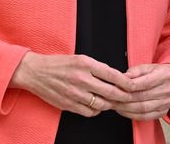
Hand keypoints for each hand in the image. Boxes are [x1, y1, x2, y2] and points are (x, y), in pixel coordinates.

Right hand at [9, 52, 134, 116]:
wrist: (36, 72)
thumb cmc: (58, 64)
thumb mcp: (79, 58)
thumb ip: (97, 67)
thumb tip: (114, 77)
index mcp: (85, 64)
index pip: (112, 74)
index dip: (126, 82)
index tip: (133, 85)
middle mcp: (81, 79)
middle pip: (110, 92)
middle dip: (123, 96)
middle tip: (129, 97)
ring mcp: (74, 93)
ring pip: (101, 104)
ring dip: (110, 104)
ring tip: (113, 101)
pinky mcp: (68, 104)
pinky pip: (89, 112)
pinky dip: (97, 110)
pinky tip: (98, 105)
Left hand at [113, 63, 169, 120]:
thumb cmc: (158, 73)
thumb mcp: (148, 67)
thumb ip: (134, 72)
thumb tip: (121, 78)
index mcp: (164, 75)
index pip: (143, 83)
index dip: (128, 87)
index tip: (115, 88)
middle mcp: (168, 90)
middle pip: (142, 97)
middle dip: (124, 99)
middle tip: (111, 99)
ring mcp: (167, 102)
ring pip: (142, 108)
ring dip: (126, 108)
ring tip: (115, 105)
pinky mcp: (164, 112)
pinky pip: (145, 116)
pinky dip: (132, 115)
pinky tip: (123, 111)